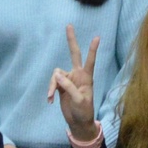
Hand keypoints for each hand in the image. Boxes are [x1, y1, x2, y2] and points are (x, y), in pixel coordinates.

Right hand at [46, 26, 101, 141]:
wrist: (77, 121)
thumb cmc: (84, 111)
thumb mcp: (79, 100)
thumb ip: (68, 87)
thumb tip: (57, 75)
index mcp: (86, 77)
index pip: (90, 61)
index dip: (92, 49)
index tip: (97, 37)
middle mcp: (77, 75)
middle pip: (74, 54)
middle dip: (71, 40)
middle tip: (69, 26)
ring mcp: (68, 79)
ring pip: (56, 74)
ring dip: (52, 84)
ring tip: (50, 96)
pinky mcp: (60, 85)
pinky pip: (52, 82)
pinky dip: (50, 90)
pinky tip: (49, 100)